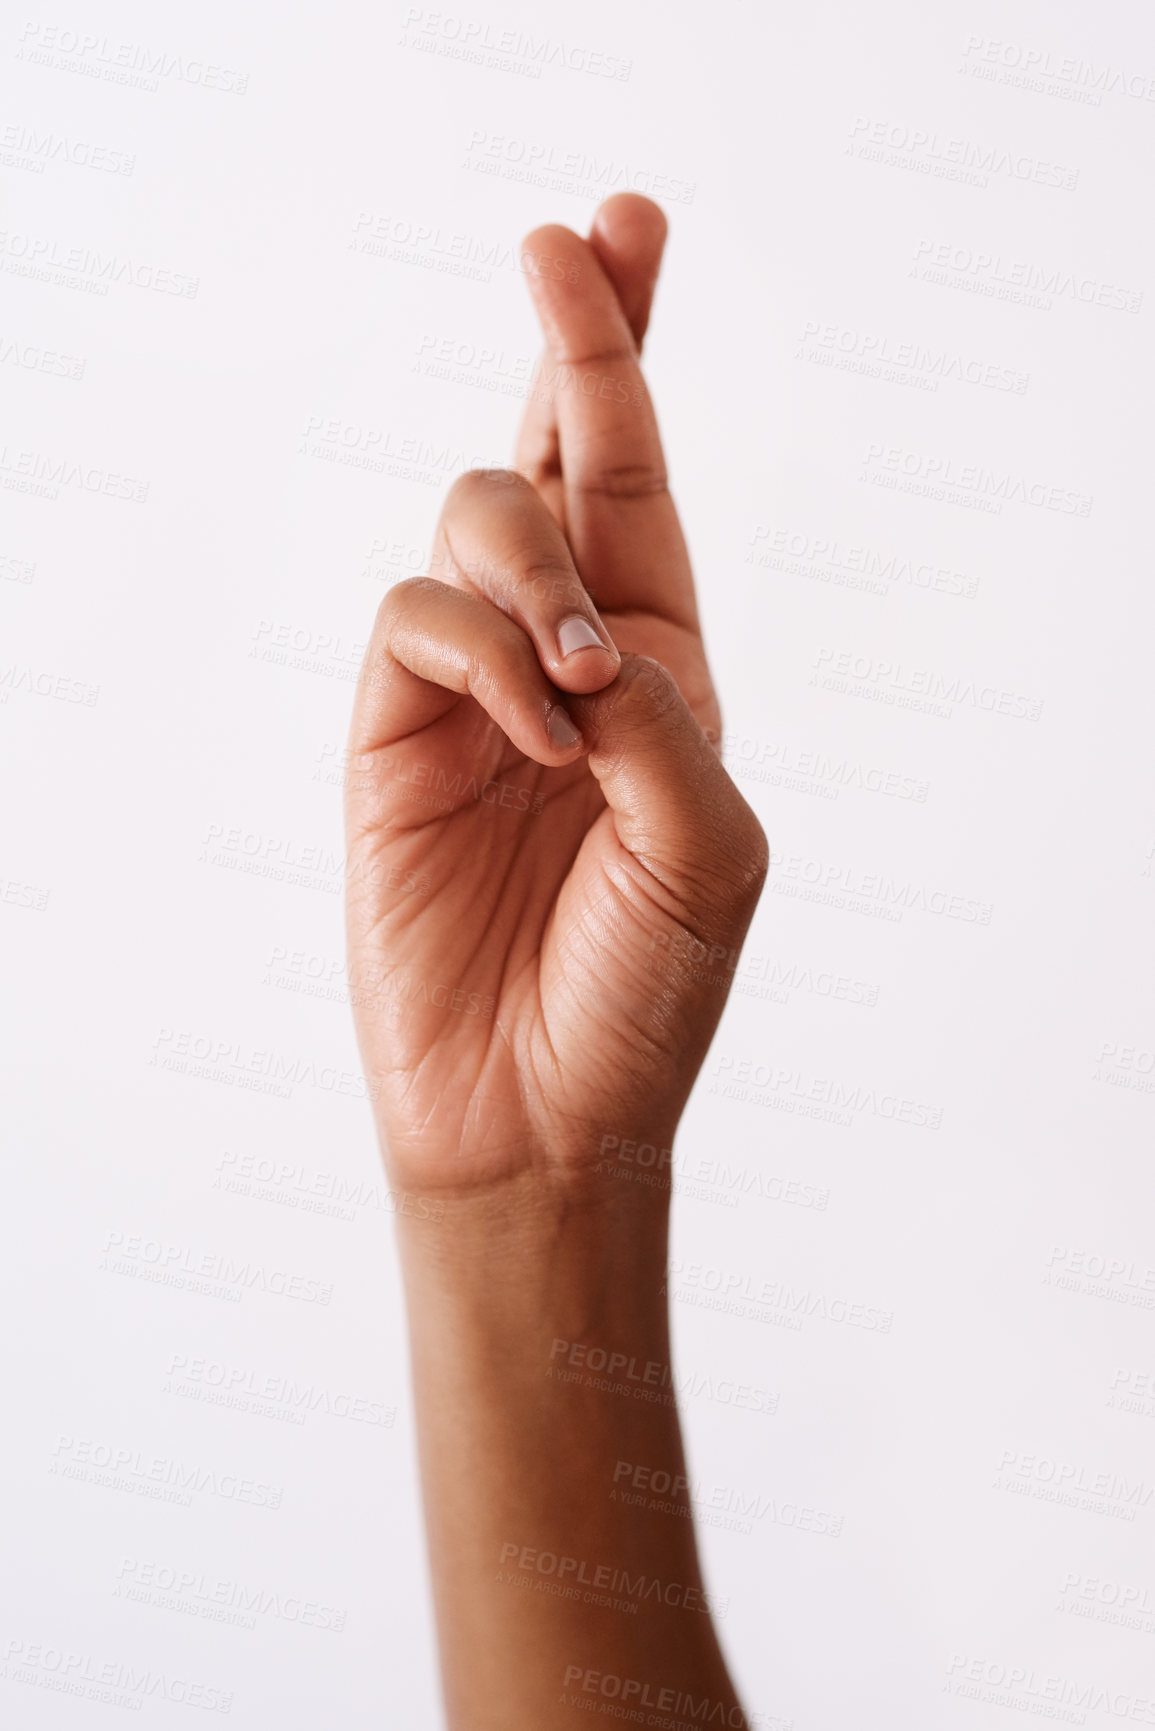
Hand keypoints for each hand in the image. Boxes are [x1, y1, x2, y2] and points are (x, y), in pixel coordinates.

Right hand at [345, 194, 766, 1195]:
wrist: (541, 1113)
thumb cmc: (646, 990)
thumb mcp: (709, 846)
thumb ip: (656, 715)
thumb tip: (573, 628)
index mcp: (662, 668)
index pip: (641, 481)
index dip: (627, 353)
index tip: (624, 223)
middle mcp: (565, 659)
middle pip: (554, 453)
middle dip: (570, 339)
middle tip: (566, 240)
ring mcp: (471, 691)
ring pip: (477, 526)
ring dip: (535, 563)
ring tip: (579, 673)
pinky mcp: (390, 734)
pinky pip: (413, 620)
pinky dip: (478, 650)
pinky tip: (530, 728)